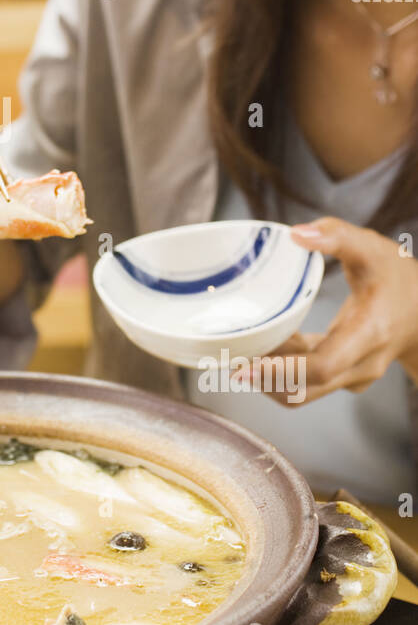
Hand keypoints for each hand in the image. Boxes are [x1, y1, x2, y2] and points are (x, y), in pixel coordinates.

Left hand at [254, 216, 417, 403]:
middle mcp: (361, 364)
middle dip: (262, 378)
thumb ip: (338, 236)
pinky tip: (264, 343)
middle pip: (305, 388)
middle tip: (225, 358)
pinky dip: (281, 368)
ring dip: (268, 375)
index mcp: (370, 334)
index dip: (282, 371)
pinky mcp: (341, 375)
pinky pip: (306, 381)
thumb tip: (296, 234)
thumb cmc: (400, 279)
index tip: (245, 365)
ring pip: (302, 391)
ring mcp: (353, 375)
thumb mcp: (374, 249)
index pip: (323, 367)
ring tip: (237, 349)